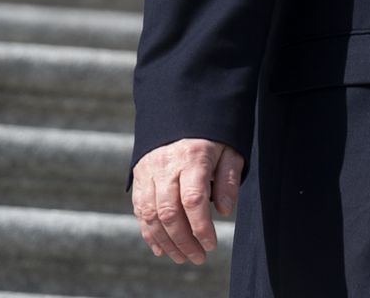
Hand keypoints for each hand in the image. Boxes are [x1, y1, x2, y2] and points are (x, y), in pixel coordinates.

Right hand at [131, 137, 241, 265]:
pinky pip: (140, 210)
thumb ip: (229, 180)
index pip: (193, 199)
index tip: (211, 244)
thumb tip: (225, 211)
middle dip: (184, 241)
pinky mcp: (139, 176)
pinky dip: (149, 232)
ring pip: (150, 214)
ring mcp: (148, 170)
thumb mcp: (230, 150)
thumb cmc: (212, 136)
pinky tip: (162, 248)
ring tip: (182, 257)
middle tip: (199, 257)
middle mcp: (166, 164)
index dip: (201, 227)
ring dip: (166, 241)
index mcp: (193, 156)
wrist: (182, 112)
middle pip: (169, 211)